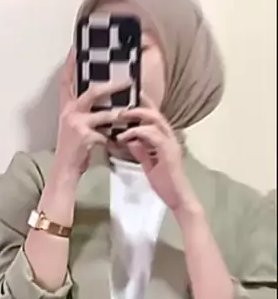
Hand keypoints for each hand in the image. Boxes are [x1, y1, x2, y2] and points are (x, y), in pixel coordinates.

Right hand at [55, 50, 126, 178]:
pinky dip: (116, 136)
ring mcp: (76, 124)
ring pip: (104, 113)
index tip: (76, 48)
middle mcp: (69, 112)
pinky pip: (106, 132)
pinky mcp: (84, 136)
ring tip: (133, 111)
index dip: (71, 64)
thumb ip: (87, 112)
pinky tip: (122, 139)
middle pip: (91, 91)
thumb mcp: (76, 125)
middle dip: (111, 86)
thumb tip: (107, 102)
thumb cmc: (74, 148)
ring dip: (120, 114)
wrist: (66, 169)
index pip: (66, 81)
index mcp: (66, 107)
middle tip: (128, 80)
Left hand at [116, 95, 199, 211]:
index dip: (143, 106)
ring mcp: (171, 143)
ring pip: (155, 120)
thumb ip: (141, 151)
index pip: (155, 117)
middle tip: (119, 107)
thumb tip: (130, 140)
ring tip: (119, 117)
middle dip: (137, 106)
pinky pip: (152, 134)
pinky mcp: (168, 151)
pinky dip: (137, 132)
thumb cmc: (166, 184)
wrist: (179, 199)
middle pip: (155, 113)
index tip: (128, 99)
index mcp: (166, 140)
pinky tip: (124, 136)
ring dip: (135, 116)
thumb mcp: (149, 165)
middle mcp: (170, 137)